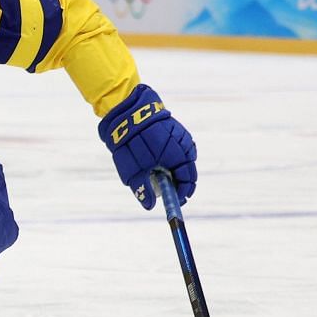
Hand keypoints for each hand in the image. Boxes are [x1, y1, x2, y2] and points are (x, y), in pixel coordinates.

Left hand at [100, 83, 196, 209]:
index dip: (181, 194)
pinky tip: (164, 160)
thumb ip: (142, 188)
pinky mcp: (177, 129)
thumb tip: (149, 205)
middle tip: (170, 192)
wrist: (128, 111)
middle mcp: (184, 146)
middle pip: (188, 171)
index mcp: (177, 157)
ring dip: (177, 169)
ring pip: (185, 158)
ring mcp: (182, 136)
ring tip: (164, 175)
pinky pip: (180, 147)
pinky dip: (174, 157)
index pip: (186, 181)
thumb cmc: (130, 142)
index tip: (174, 202)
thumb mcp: (132, 169)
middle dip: (180, 183)